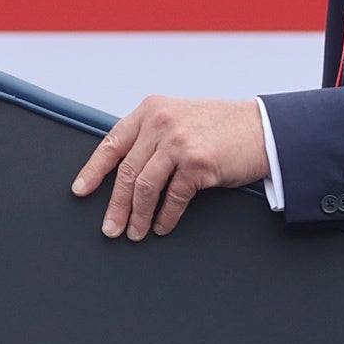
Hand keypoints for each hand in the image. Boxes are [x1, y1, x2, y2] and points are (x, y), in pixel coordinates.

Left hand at [73, 95, 266, 238]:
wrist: (263, 129)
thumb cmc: (221, 128)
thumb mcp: (180, 118)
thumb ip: (152, 135)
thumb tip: (126, 170)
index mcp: (150, 110)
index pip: (112, 143)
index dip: (94, 170)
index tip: (80, 191)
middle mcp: (161, 122)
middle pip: (127, 172)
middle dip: (116, 205)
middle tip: (110, 229)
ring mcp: (178, 142)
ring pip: (145, 187)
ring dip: (138, 216)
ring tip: (134, 234)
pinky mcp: (197, 162)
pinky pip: (173, 197)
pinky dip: (165, 217)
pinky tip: (161, 227)